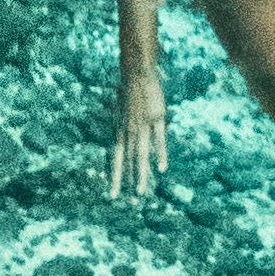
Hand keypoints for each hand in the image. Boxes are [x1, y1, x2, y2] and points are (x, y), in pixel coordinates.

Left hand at [110, 63, 167, 198]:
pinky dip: (160, 155)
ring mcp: (143, 126)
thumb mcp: (122, 112)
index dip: (116, 177)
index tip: (112, 194)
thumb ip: (125, 128)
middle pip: (130, 161)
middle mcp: (130, 131)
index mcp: (122, 131)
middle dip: (129, 182)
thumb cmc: (130, 92)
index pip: (118, 159)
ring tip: (141, 192)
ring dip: (141, 174)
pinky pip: (158, 140)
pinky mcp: (157, 119)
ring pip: (141, 155)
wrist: (136, 73)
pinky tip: (162, 169)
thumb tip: (123, 140)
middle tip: (130, 202)